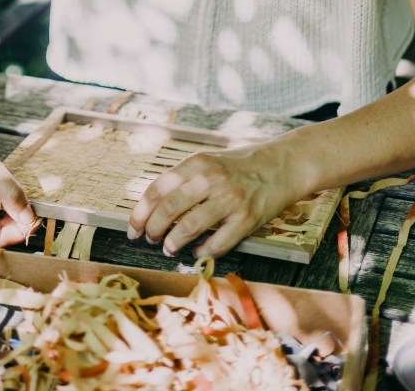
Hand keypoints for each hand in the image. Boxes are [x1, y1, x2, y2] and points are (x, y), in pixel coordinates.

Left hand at [127, 144, 298, 258]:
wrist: (281, 166)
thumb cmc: (238, 167)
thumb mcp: (208, 162)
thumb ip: (183, 180)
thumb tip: (151, 208)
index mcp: (197, 163)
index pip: (158, 189)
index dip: (141, 212)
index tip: (133, 229)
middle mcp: (211, 179)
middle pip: (169, 209)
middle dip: (153, 229)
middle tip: (150, 240)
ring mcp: (230, 199)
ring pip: (189, 227)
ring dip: (173, 243)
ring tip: (169, 248)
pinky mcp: (247, 218)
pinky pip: (218, 243)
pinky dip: (203, 252)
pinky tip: (198, 252)